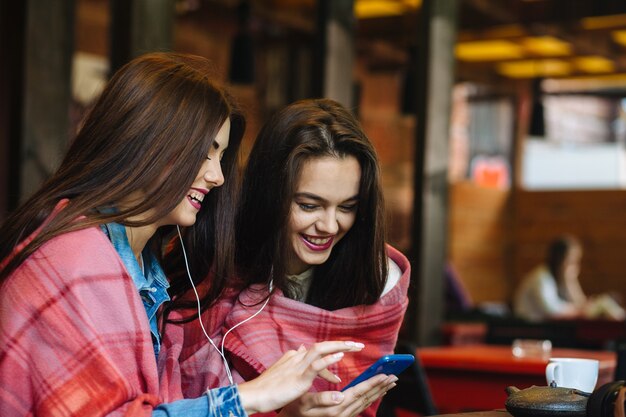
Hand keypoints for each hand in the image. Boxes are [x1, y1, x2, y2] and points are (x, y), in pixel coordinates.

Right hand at [237, 341, 364, 413]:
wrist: (254, 395)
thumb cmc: (268, 387)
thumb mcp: (283, 371)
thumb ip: (294, 360)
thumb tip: (301, 347)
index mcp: (294, 356)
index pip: (317, 352)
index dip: (332, 355)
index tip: (343, 360)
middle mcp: (297, 356)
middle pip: (322, 345)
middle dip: (341, 344)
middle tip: (358, 345)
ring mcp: (298, 365)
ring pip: (321, 349)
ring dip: (340, 346)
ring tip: (355, 346)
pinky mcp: (299, 377)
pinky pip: (316, 365)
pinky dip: (329, 359)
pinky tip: (340, 356)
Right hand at [278, 373, 397, 416]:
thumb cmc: (294, 409)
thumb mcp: (303, 403)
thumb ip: (322, 399)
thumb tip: (340, 395)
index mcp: (335, 407)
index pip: (359, 392)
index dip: (373, 382)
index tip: (386, 374)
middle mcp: (342, 413)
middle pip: (366, 397)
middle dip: (381, 386)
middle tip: (394, 376)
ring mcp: (344, 416)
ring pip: (366, 403)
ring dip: (378, 392)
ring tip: (389, 383)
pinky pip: (361, 407)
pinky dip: (370, 398)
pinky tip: (374, 393)